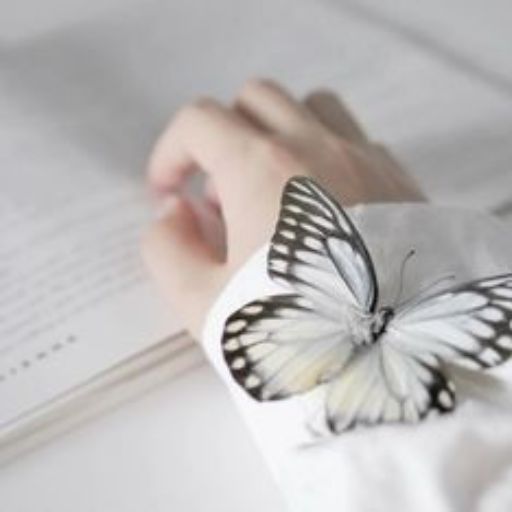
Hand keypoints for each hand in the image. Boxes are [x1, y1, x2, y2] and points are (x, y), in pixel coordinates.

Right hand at [143, 79, 424, 337]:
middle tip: (222, 199)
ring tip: (272, 193)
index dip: (170, 152)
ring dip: (279, 134)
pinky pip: (355, 141)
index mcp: (262, 169)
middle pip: (255, 100)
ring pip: (311, 108)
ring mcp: (366, 159)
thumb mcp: (206, 305)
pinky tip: (323, 208)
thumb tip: (174, 213)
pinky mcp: (402, 182)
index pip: (199, 122)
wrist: (401, 364)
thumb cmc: (302, 338)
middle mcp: (317, 148)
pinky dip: (327, 156)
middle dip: (223, 139)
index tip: (168, 191)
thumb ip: (167, 250)